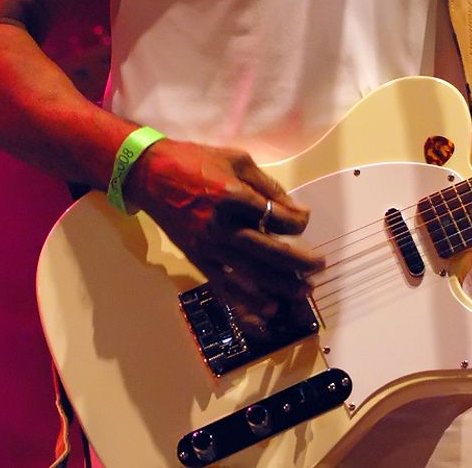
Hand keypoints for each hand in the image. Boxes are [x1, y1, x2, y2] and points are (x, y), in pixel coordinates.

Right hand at [124, 139, 323, 331]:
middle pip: (269, 250)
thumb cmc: (196, 161)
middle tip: (320, 266)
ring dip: (281, 286)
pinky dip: (246, 303)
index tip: (305, 220)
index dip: (297, 222)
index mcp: (233, 195)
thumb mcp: (237, 159)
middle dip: (299, 261)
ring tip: (305, 291)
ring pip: (251, 273)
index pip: (276, 217)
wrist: (151, 175)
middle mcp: (222, 226)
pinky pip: (225, 287)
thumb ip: (267, 184)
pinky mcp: (198, 260)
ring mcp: (209, 246)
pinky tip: (267, 312)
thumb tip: (294, 208)